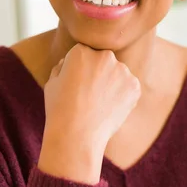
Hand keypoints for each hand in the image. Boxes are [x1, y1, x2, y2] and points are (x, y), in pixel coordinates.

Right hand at [38, 44, 140, 183]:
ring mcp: (122, 70)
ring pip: (117, 73)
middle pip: (103, 61)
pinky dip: (123, 96)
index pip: (84, 54)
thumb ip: (62, 67)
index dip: (80, 71)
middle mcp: (104, 56)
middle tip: (90, 96)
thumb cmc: (60, 110)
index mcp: (81, 51)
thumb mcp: (52, 83)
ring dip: (112, 83)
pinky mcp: (134, 86)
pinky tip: (110, 108)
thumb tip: (68, 62)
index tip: (76, 86)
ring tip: (100, 104)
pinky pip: (129, 87)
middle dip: (98, 73)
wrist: (77, 135)